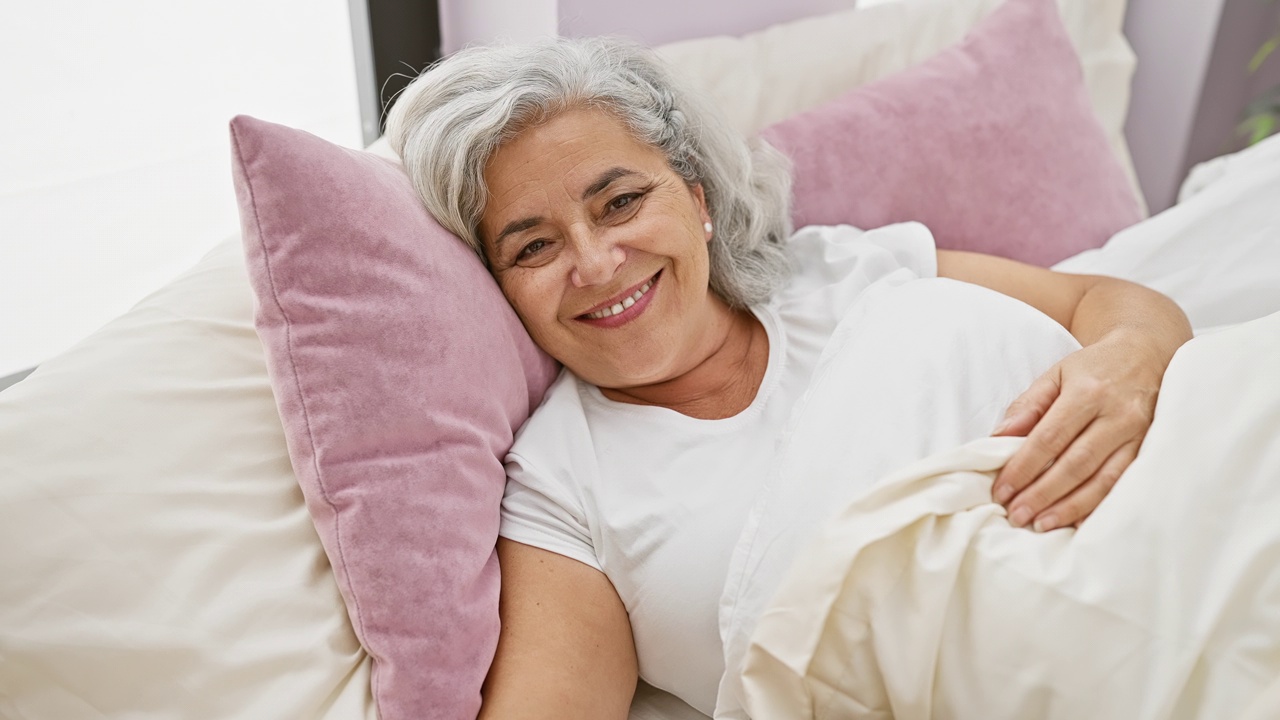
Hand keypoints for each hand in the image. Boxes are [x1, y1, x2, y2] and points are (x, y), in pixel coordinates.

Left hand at [991, 336, 1162, 531]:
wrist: (1148, 354)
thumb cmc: (1094, 367)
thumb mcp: (1056, 374)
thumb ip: (1028, 405)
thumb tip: (998, 437)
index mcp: (1087, 393)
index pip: (1049, 438)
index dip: (1024, 467)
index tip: (1002, 490)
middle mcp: (1117, 415)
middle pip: (1075, 463)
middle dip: (1043, 493)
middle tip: (1016, 515)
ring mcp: (1139, 434)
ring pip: (1103, 480)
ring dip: (1070, 507)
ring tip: (1041, 523)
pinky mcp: (1152, 448)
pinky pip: (1124, 484)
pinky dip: (1100, 505)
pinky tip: (1078, 522)